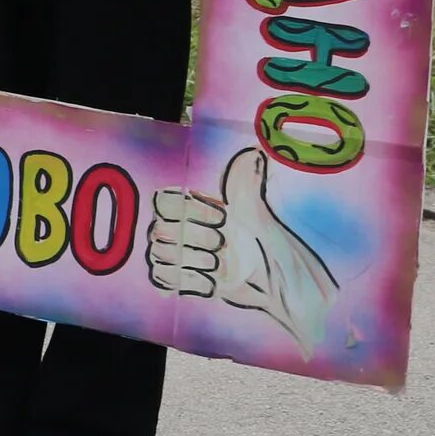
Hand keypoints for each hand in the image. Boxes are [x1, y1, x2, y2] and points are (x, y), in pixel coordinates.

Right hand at [146, 148, 339, 354]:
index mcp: (191, 206)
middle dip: (194, 238)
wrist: (275, 282)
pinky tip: (212, 282)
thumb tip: (255, 152)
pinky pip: (163, 278)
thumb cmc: (265, 242)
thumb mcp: (256, 212)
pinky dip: (188, 281)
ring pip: (159, 254)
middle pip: (160, 229)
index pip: (164, 200)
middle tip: (222, 244)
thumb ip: (247, 183)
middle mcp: (179, 228)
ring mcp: (177, 254)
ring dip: (192, 261)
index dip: (191, 210)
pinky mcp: (179, 280)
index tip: (222, 218)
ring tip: (218, 265)